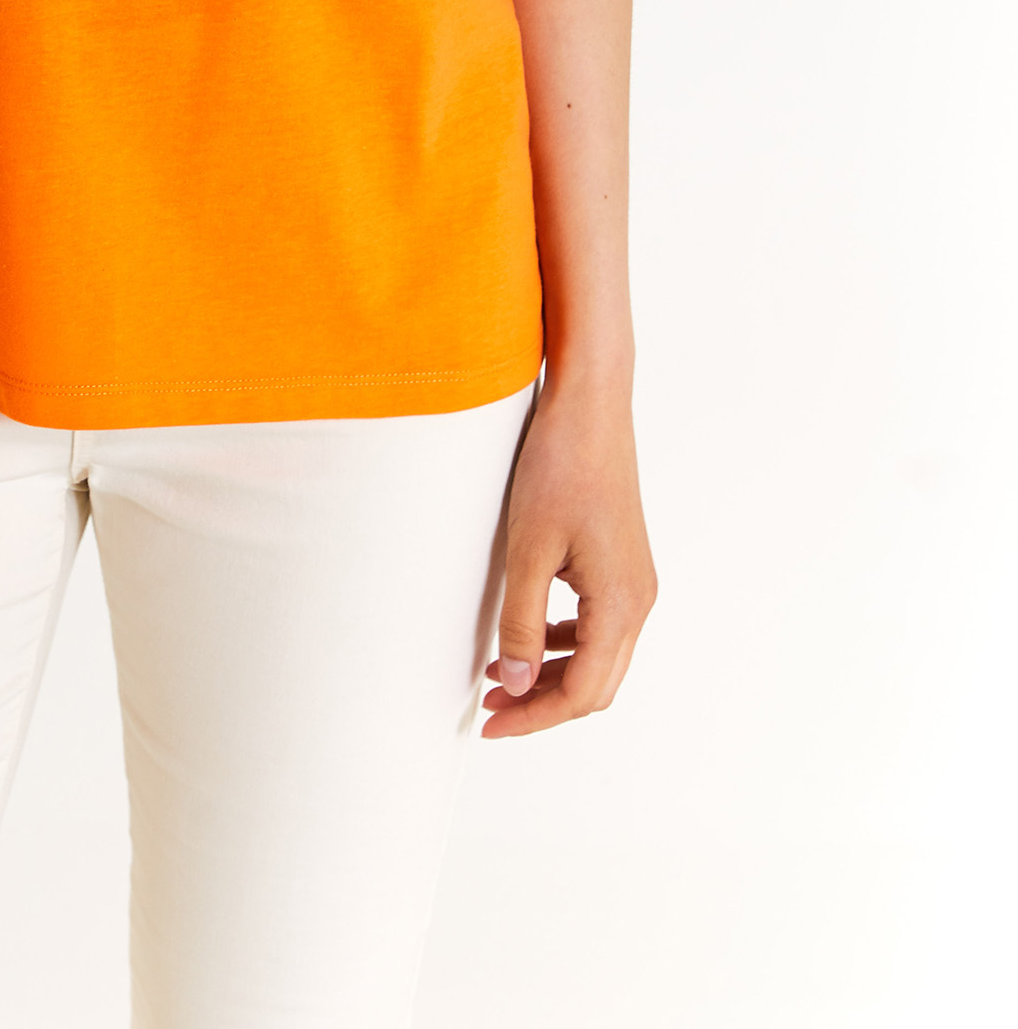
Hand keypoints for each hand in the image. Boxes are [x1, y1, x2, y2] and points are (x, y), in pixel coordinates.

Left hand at [481, 373, 655, 737]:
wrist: (591, 405)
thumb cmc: (560, 468)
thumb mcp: (529, 550)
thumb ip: (520, 623)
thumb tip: (513, 682)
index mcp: (621, 606)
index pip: (580, 693)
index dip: (533, 715)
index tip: (489, 722)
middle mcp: (639, 602)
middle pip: (595, 685)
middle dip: (541, 702)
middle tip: (489, 705)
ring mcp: (635, 583)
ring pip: (598, 658)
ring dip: (551, 674)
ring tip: (499, 673)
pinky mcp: (623, 564)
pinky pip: (597, 625)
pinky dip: (562, 643)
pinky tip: (525, 633)